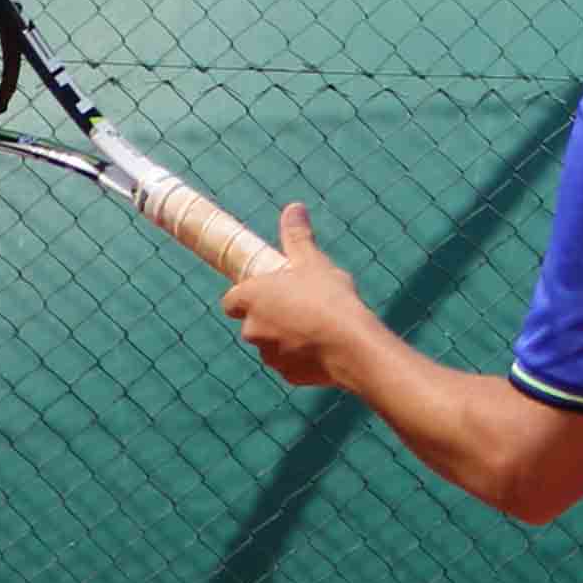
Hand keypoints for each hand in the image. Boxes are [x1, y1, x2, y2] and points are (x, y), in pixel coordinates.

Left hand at [221, 202, 380, 389]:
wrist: (350, 346)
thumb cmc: (329, 298)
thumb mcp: (314, 262)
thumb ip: (298, 237)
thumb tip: (293, 207)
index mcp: (251, 298)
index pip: (232, 299)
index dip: (250, 295)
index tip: (274, 291)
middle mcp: (251, 328)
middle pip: (253, 321)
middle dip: (273, 316)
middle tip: (304, 306)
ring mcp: (268, 355)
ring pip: (272, 344)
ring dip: (287, 337)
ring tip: (320, 327)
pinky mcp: (287, 375)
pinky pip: (291, 363)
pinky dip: (303, 357)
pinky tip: (327, 349)